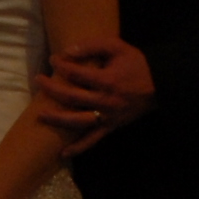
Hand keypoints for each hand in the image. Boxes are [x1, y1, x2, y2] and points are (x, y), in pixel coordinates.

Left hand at [33, 37, 156, 150]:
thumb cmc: (136, 63)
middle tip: (38, 80)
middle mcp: (105, 101)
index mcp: (107, 80)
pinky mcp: (111, 126)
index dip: (61, 66)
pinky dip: (78, 148)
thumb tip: (67, 51)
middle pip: (72, 97)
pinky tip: (62, 153)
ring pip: (77, 121)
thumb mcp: (117, 47)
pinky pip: (92, 140)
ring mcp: (108, 117)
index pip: (76, 73)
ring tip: (40, 115)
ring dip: (57, 119)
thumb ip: (92, 46)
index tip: (52, 60)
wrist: (160, 84)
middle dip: (52, 89)